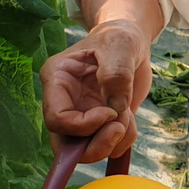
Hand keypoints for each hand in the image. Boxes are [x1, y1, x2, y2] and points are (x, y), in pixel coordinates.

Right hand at [40, 25, 153, 164]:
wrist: (132, 43)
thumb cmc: (119, 37)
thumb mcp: (120, 45)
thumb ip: (116, 74)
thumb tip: (115, 108)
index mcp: (57, 80)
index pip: (56, 118)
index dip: (83, 125)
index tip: (111, 112)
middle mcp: (64, 102)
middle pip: (65, 145)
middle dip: (95, 146)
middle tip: (120, 130)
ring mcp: (81, 116)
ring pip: (86, 150)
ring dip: (113, 141)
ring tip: (128, 116)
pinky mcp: (99, 125)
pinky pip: (108, 146)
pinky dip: (124, 139)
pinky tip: (130, 117)